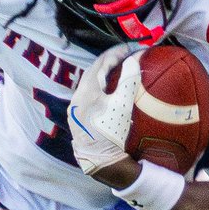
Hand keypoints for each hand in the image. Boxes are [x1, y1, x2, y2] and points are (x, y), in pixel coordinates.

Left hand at [69, 44, 142, 174]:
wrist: (100, 160)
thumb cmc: (112, 132)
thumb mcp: (123, 105)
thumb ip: (128, 80)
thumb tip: (134, 59)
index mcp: (86, 90)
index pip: (101, 63)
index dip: (116, 53)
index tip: (130, 48)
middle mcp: (76, 96)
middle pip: (92, 71)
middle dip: (108, 61)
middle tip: (124, 56)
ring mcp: (74, 108)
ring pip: (89, 83)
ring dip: (102, 74)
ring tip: (117, 70)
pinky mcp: (76, 118)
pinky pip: (87, 94)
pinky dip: (98, 86)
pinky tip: (107, 90)